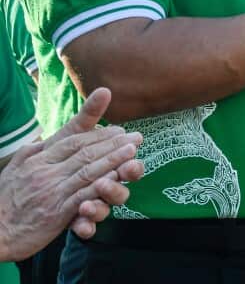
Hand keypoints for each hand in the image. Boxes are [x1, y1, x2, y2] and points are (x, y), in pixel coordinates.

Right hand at [0, 88, 143, 260]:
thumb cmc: (7, 198)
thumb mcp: (19, 165)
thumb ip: (37, 149)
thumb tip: (50, 134)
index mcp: (39, 158)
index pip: (73, 140)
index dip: (99, 134)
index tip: (119, 130)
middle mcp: (46, 171)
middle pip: (85, 152)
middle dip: (113, 144)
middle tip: (135, 137)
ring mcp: (52, 191)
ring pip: (88, 171)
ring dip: (113, 160)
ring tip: (132, 152)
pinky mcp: (57, 212)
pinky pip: (83, 197)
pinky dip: (101, 188)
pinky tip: (116, 180)